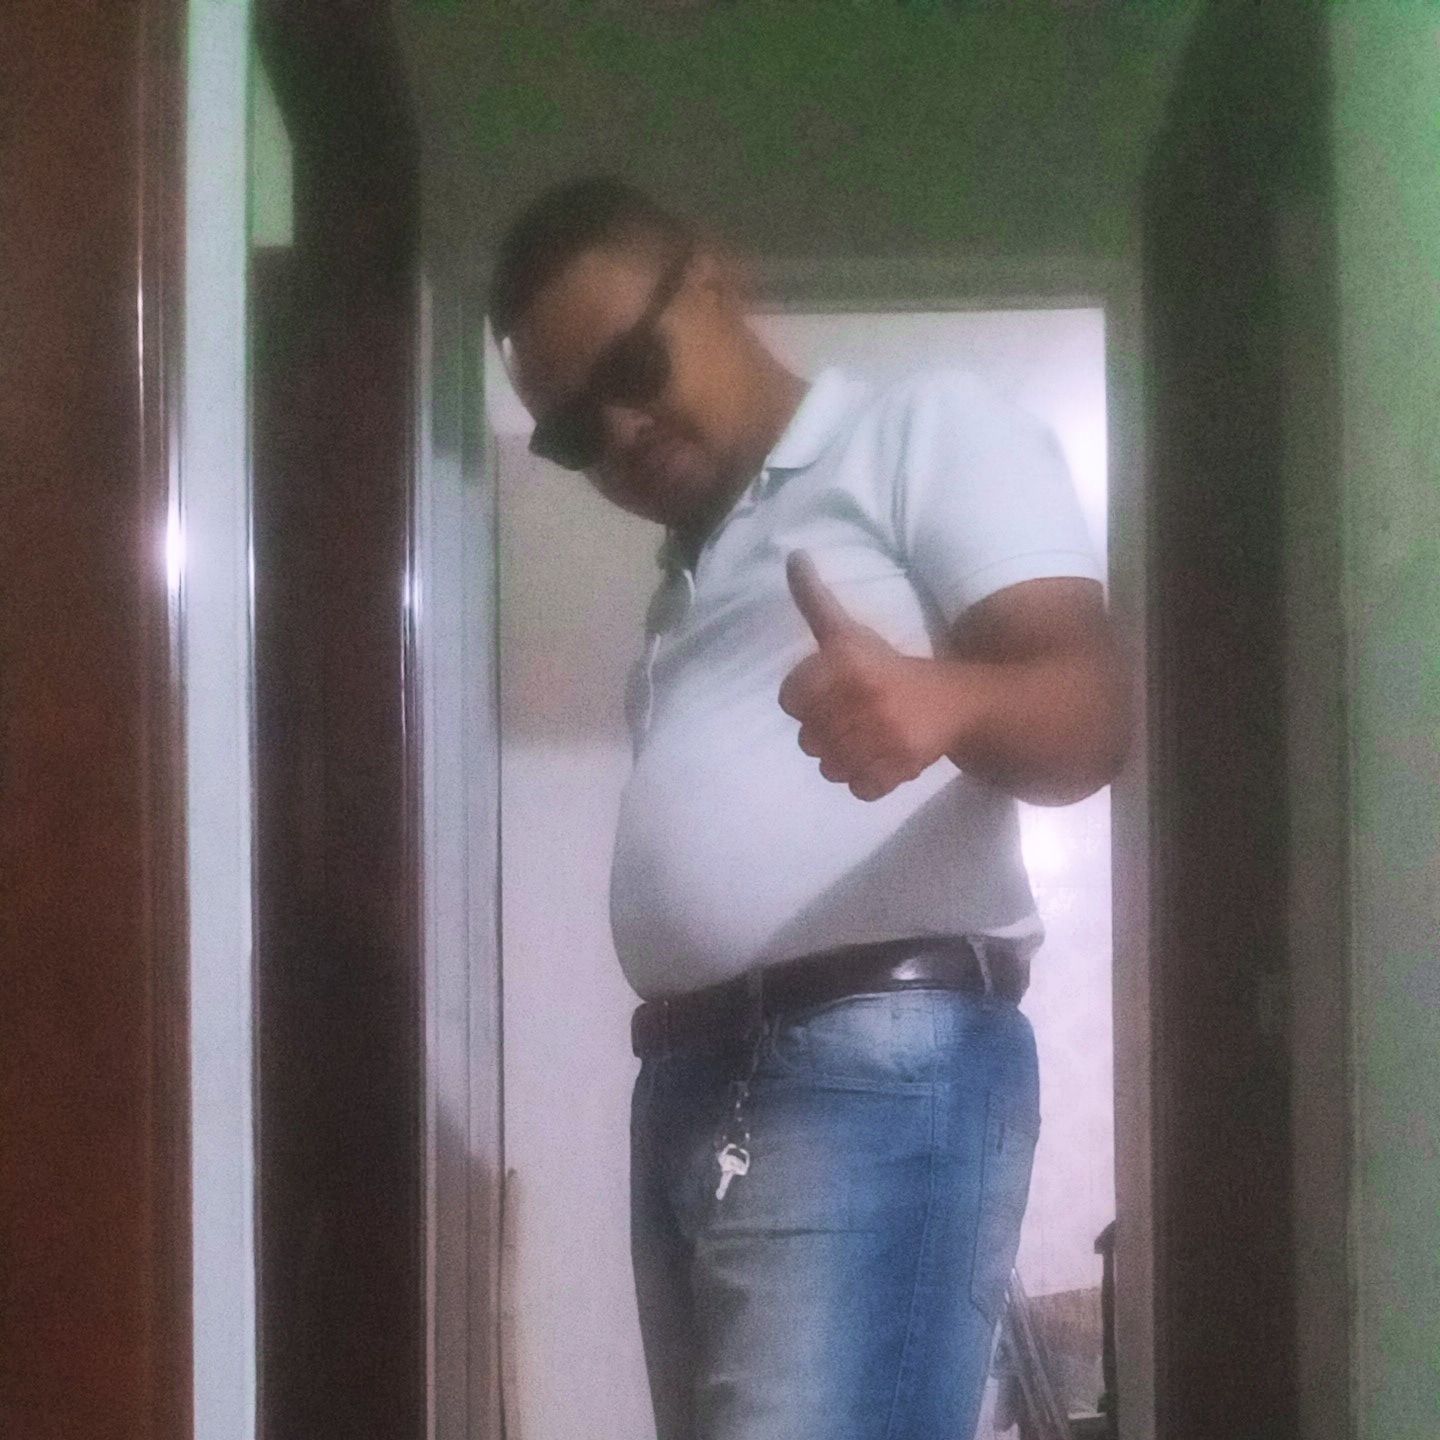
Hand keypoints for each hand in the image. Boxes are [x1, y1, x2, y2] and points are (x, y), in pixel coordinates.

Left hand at [778, 551, 968, 801]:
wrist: (955, 701)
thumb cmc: (890, 666)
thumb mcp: (849, 631)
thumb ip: (814, 599)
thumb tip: (792, 556)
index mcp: (845, 663)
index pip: (789, 700)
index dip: (804, 699)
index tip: (828, 693)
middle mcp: (862, 698)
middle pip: (806, 739)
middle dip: (824, 731)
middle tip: (849, 718)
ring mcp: (882, 737)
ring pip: (827, 768)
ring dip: (841, 758)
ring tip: (862, 739)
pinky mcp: (899, 768)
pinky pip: (858, 788)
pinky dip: (865, 780)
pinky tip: (879, 757)